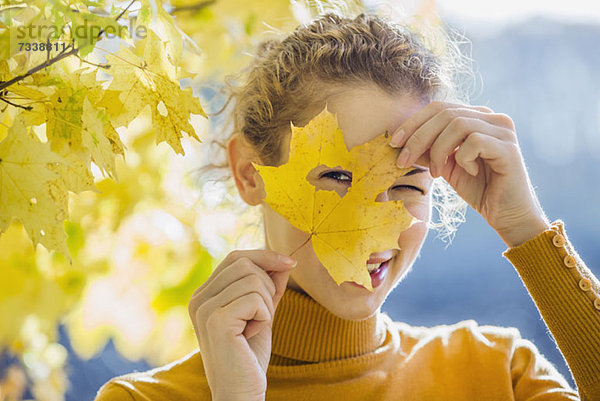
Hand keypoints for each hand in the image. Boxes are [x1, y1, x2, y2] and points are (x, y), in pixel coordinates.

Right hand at [188, 249, 296, 400]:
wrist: (241, 391)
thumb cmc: (249, 355)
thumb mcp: (261, 313)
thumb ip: (269, 286)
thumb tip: (284, 261)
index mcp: (204, 294)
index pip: (236, 258)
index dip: (265, 256)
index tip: (291, 264)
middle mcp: (198, 298)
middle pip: (245, 264)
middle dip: (267, 286)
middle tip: (263, 315)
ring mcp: (205, 308)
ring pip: (253, 280)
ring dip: (266, 304)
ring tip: (255, 327)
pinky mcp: (217, 320)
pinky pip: (255, 299)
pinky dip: (264, 316)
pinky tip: (252, 334)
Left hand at [389, 101, 550, 247]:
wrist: (507, 215)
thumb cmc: (478, 189)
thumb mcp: (445, 165)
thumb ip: (428, 149)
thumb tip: (401, 140)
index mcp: (477, 117)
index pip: (439, 107)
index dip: (413, 122)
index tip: (394, 143)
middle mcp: (493, 117)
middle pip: (444, 113)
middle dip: (418, 137)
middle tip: (403, 161)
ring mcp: (503, 131)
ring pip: (457, 124)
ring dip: (438, 150)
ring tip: (437, 173)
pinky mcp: (508, 148)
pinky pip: (474, 141)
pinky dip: (462, 158)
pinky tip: (468, 172)